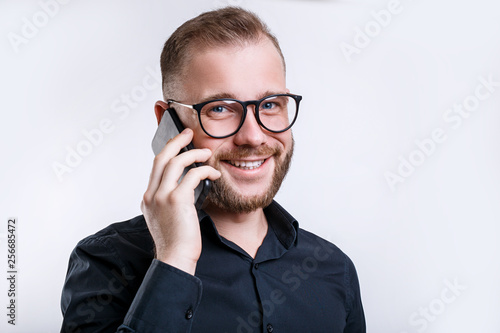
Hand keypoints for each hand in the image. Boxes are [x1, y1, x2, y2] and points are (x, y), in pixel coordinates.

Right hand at [141, 128, 220, 274]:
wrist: (175, 258)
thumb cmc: (175, 241)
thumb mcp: (165, 218)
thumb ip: (169, 201)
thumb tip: (186, 188)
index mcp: (148, 198)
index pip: (156, 167)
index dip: (168, 151)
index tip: (178, 144)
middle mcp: (152, 194)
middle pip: (161, 158)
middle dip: (176, 142)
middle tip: (189, 134)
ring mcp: (162, 196)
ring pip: (175, 162)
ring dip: (193, 154)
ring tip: (207, 153)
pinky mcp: (176, 200)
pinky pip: (192, 175)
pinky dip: (205, 171)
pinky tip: (214, 175)